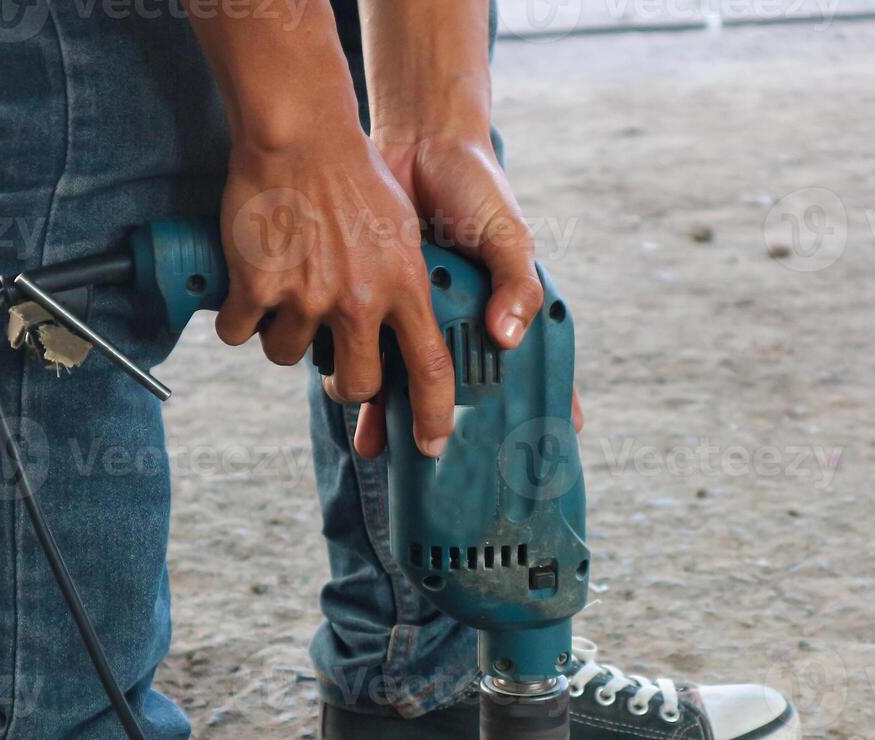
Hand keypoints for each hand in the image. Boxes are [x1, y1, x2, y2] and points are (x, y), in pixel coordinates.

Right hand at [216, 130, 454, 457]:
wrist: (300, 133)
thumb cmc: (354, 175)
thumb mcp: (405, 231)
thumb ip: (406, 283)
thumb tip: (410, 329)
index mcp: (405, 286)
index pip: (430, 368)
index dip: (432, 416)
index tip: (431, 446)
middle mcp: (360, 300)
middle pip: (353, 386)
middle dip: (342, 388)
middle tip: (334, 371)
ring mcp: (307, 296)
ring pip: (288, 356)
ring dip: (283, 336)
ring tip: (285, 293)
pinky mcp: (257, 285)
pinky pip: (240, 333)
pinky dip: (238, 318)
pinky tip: (244, 288)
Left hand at [348, 133, 581, 457]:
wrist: (416, 140)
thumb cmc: (475, 185)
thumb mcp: (507, 233)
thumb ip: (515, 282)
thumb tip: (507, 339)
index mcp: (498, 312)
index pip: (521, 374)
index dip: (529, 413)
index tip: (532, 456)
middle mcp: (458, 322)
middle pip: (452, 391)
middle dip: (439, 428)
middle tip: (430, 463)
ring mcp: (414, 314)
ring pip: (402, 377)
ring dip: (387, 414)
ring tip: (377, 449)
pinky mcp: (373, 301)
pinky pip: (364, 345)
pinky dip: (354, 372)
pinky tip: (343, 401)